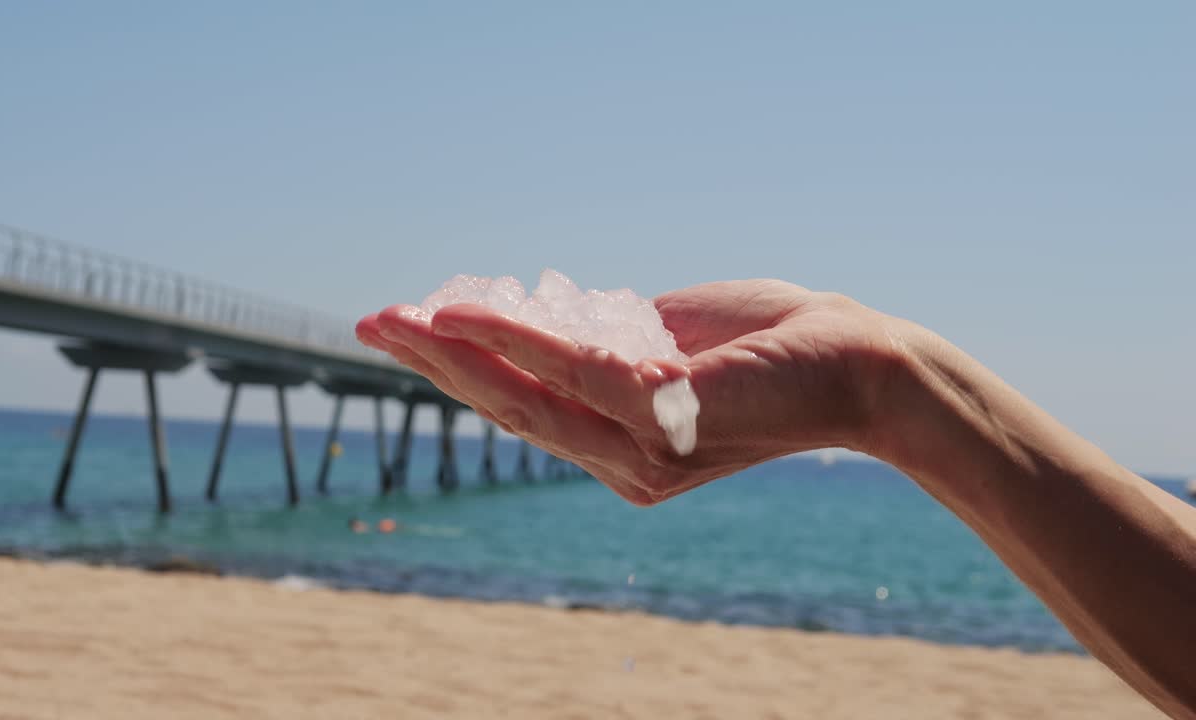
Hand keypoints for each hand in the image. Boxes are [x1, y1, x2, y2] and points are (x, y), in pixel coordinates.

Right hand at [355, 279, 901, 504]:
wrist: (861, 362)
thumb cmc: (772, 347)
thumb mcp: (671, 341)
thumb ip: (610, 341)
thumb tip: (553, 316)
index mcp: (621, 447)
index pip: (525, 408)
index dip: (464, 371)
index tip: (413, 331)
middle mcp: (622, 464)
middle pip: (508, 409)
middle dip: (436, 364)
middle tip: (375, 323)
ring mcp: (640, 449)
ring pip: (523, 393)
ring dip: (452, 351)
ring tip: (399, 316)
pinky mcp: (663, 416)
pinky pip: (568, 369)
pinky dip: (509, 335)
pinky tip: (463, 308)